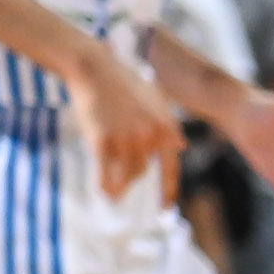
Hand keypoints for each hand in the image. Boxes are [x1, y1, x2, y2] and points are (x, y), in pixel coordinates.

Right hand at [66, 48, 186, 204]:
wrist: (94, 68)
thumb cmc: (121, 80)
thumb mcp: (155, 98)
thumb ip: (167, 124)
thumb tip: (180, 146)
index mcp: (166, 127)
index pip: (171, 168)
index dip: (168, 189)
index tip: (165, 205)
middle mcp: (150, 137)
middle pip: (144, 171)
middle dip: (136, 184)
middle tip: (128, 193)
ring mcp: (127, 140)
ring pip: (126, 174)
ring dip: (120, 187)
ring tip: (113, 194)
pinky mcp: (104, 141)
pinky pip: (106, 173)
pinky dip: (105, 185)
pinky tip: (104, 191)